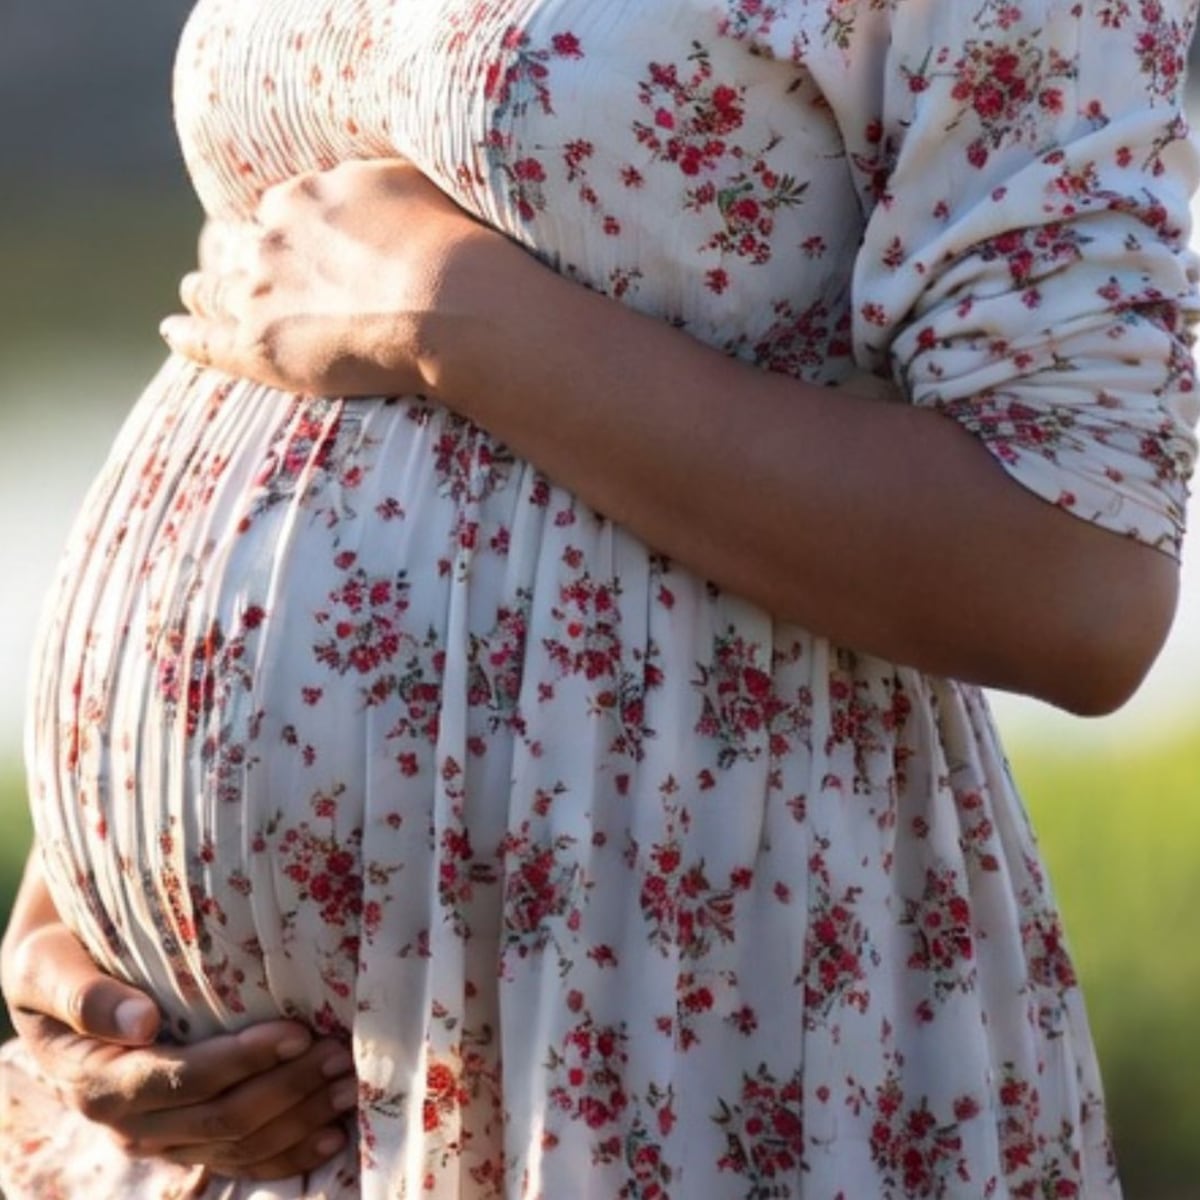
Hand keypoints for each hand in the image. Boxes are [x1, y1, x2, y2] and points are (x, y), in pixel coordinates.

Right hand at [2, 857, 357, 1180]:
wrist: (53, 984)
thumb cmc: (56, 959)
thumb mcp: (47, 965)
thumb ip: (83, 993)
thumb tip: (141, 1022)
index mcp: (97, 1080)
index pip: (183, 1079)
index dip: (243, 1060)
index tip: (297, 1031)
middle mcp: (130, 1121)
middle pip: (221, 1118)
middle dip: (288, 1089)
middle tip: (339, 1054)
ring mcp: (160, 1137)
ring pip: (239, 1144)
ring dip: (300, 1119)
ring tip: (352, 1087)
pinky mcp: (184, 1139)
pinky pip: (240, 1159)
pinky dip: (287, 1153)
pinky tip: (331, 1137)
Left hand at [160, 158, 490, 396]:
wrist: (449, 302)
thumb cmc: (446, 243)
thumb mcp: (406, 181)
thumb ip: (367, 182)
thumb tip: (354, 180)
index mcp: (300, 199)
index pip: (277, 212)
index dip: (281, 228)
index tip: (288, 240)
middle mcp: (270, 241)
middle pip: (239, 248)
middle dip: (237, 256)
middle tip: (235, 268)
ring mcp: (260, 295)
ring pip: (214, 290)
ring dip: (204, 291)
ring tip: (194, 294)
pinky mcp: (260, 347)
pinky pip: (206, 341)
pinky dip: (186, 336)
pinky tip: (172, 331)